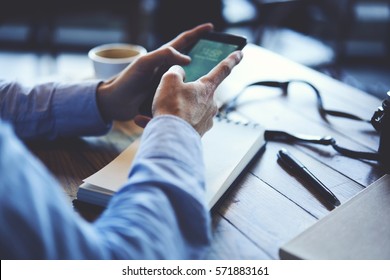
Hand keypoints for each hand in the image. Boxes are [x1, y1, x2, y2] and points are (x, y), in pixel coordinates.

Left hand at [96, 23, 213, 121]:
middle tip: (220, 56)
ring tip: (216, 79)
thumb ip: (164, 56)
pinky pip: (183, 93)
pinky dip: (193, 93)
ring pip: (190, 77)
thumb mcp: (145, 63)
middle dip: (205, 56)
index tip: (210, 28)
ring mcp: (168, 83)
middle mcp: (168, 69)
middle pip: (191, 59)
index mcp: (163, 57)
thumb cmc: (127, 81)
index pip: (183, 41)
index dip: (197, 34)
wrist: (116, 103)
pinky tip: (202, 98)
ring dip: (202, 77)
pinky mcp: (167, 97)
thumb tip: (187, 58)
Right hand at [149, 51, 242, 135]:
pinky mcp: (200, 131)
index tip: (240, 53)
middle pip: (201, 92)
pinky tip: (161, 121)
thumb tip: (179, 73)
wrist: (171, 137)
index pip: (223, 69)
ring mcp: (207, 119)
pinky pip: (187, 122)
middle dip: (188, 92)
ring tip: (163, 111)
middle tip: (172, 95)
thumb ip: (176, 71)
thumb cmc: (172, 108)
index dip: (231, 59)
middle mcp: (211, 104)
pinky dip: (176, 120)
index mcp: (207, 88)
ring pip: (192, 108)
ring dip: (179, 108)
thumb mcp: (169, 80)